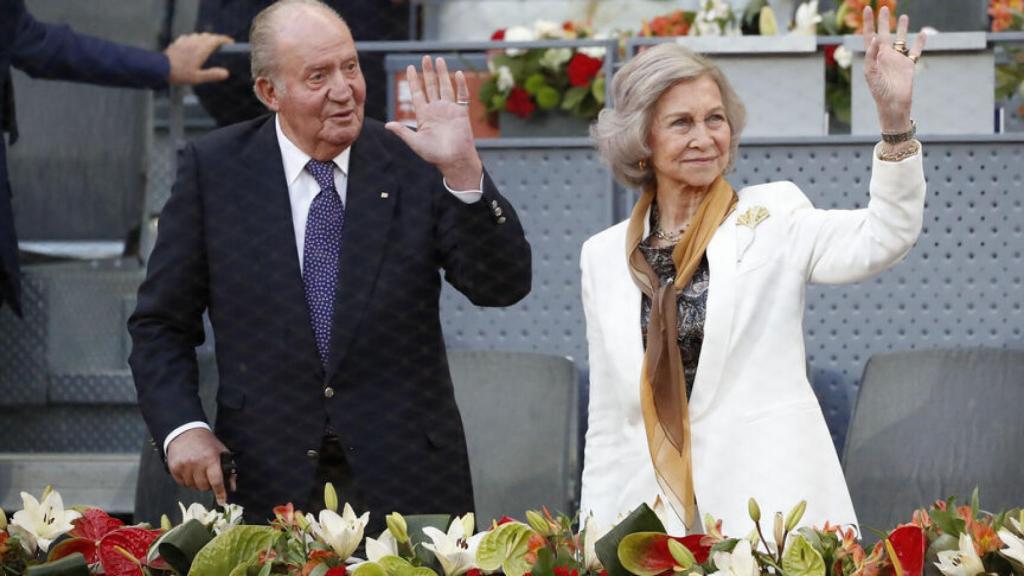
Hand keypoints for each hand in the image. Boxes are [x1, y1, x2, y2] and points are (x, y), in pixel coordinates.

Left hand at [165, 32, 233, 85]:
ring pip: (198, 35)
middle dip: (216, 39)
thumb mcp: (198, 78)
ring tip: (208, 45)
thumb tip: (226, 73)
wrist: (160, 67)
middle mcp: (195, 42)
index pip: (216, 40)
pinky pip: (189, 37)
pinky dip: (194, 39)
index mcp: (202, 49)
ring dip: (205, 38)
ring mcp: (185, 41)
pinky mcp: (178, 42)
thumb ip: (212, 74)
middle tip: (221, 45)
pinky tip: (193, 44)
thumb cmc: (180, 74)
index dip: (225, 40)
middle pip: (208, 36)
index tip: (231, 43)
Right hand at [166, 428, 235, 504]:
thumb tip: (232, 488)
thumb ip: (228, 469)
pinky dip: (187, 481)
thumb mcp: (221, 452)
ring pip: (192, 486)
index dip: (220, 493)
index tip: (222, 501)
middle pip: (203, 487)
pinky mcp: (174, 468)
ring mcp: (184, 466)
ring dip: (197, 483)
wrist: (186, 432)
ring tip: (198, 471)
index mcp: (210, 458)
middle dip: (208, 485)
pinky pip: (182, 483)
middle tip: (208, 476)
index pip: (216, 481)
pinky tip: (190, 470)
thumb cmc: (206, 443)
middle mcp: (196, 463)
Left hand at [385, 55, 482, 189]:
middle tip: (425, 58)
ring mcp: (449, 110)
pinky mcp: (461, 113)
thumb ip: (403, 132)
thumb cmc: (434, 154)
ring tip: (439, 60)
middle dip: (427, 72)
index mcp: (424, 115)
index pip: (417, 93)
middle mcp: (436, 110)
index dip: (413, 81)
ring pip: (445, 87)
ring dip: (442, 74)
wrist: (454, 160)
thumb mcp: (415, 142)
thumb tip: (387, 125)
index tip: (410, 68)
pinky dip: (460, 85)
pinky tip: (457, 74)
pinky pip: (461, 96)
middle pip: (431, 86)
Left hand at [862, 5, 925, 131]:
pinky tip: (923, 33)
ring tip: (904, 16)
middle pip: (884, 34)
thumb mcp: (871, 73)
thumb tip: (875, 39)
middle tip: (884, 7)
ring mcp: (897, 60)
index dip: (868, 23)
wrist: (893, 104)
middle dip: (883, 21)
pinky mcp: (908, 66)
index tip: (868, 9)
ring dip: (902, 28)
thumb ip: (871, 56)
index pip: (870, 36)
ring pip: (900, 40)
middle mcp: (885, 56)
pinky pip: (916, 52)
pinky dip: (920, 43)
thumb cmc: (879, 91)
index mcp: (874, 57)